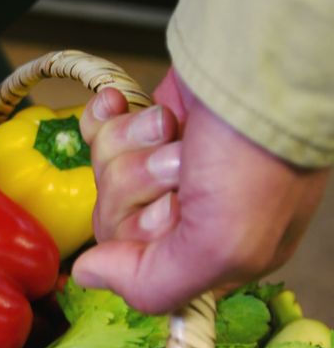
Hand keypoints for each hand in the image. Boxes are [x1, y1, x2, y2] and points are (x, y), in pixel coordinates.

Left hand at [72, 69, 329, 312]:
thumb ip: (156, 284)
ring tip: (173, 132)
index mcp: (217, 254)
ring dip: (131, 149)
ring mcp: (167, 164)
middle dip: (135, 188)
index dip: (142, 241)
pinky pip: (97, 136)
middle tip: (177, 166)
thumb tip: (88, 275)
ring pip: (107, 176)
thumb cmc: (259, 157)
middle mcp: (191, 213)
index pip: (141, 273)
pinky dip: (106, 120)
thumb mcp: (223, 247)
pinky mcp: (147, 125)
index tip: (170, 214)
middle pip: (116, 223)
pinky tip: (121, 105)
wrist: (258, 63)